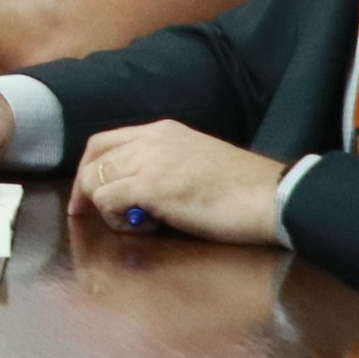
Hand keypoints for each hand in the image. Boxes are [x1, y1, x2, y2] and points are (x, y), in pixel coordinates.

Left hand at [70, 120, 286, 245]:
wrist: (272, 196)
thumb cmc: (242, 188)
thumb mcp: (196, 160)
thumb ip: (164, 163)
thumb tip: (135, 188)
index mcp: (162, 130)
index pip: (102, 141)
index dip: (87, 169)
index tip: (86, 197)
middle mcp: (151, 139)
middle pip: (92, 160)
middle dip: (87, 192)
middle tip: (97, 218)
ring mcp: (150, 161)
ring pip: (95, 182)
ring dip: (108, 209)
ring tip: (141, 223)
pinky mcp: (152, 186)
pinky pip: (108, 201)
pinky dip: (118, 220)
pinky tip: (149, 227)